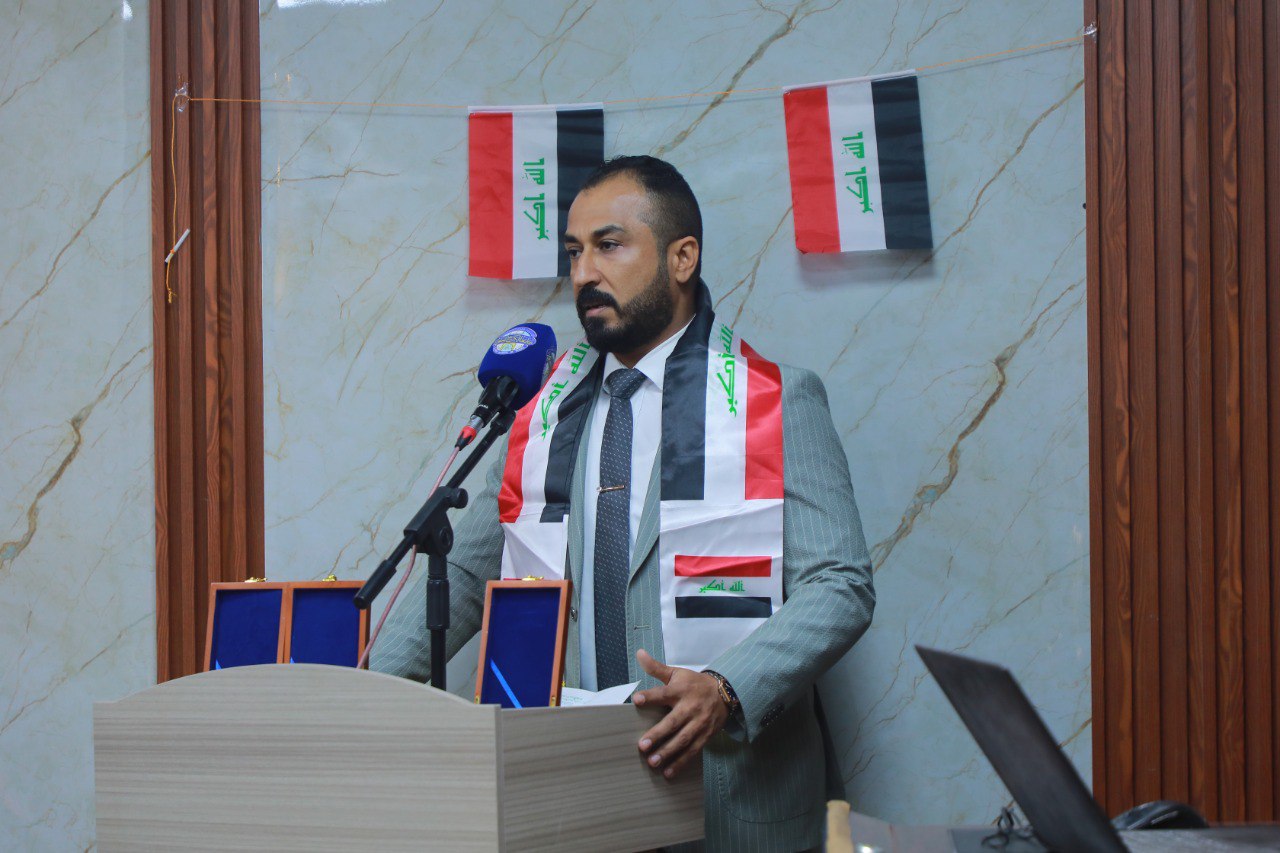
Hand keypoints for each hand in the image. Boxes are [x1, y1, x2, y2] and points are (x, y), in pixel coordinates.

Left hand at [632, 648, 728, 778]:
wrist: (725, 693)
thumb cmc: (694, 684)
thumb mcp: (677, 673)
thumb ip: (656, 668)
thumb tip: (639, 653)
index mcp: (681, 690)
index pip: (664, 693)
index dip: (650, 696)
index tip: (636, 700)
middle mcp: (690, 707)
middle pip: (673, 722)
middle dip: (658, 734)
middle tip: (643, 746)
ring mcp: (699, 723)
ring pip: (683, 740)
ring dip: (668, 753)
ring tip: (653, 762)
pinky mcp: (705, 736)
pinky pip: (692, 752)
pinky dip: (681, 763)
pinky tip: (668, 773)